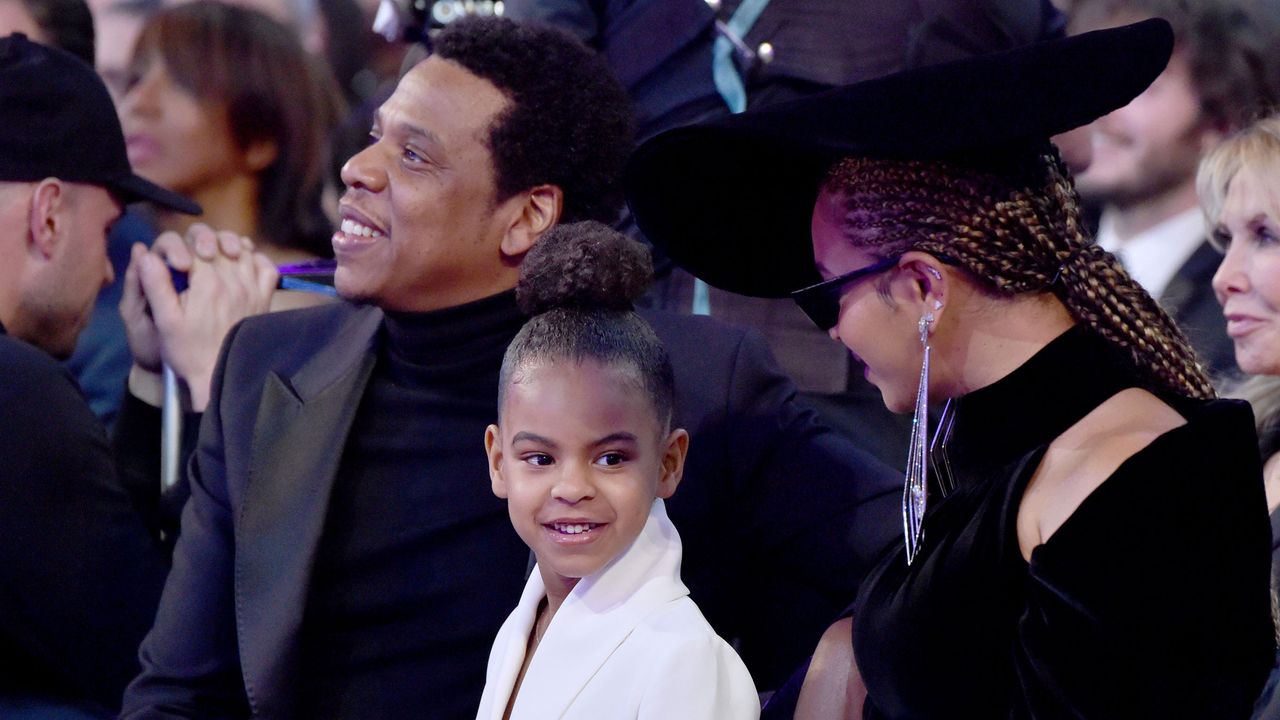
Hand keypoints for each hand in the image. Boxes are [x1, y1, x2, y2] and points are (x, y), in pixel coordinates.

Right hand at [122, 224, 277, 410]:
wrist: (220, 376)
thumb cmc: (189, 351)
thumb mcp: (165, 320)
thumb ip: (156, 285)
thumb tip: (147, 255)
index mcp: (208, 284)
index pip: (194, 244)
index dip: (182, 246)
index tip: (177, 263)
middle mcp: (235, 281)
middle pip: (220, 241)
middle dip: (203, 240)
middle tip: (194, 254)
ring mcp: (253, 288)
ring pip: (244, 248)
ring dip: (228, 245)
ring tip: (215, 256)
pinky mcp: (264, 298)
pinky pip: (267, 267)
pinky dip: (255, 259)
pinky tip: (240, 266)